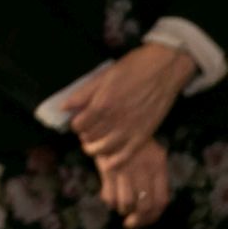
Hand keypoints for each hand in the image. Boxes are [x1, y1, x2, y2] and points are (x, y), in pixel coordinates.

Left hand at [64, 42, 194, 168]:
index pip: (79, 125)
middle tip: (87, 130)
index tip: (78, 121)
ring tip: (95, 143)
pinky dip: (116, 160)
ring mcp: (131, 129)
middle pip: (90, 137)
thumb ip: (82, 94)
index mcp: (102, 105)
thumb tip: (64, 107)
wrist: (164, 69)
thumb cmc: (133, 68)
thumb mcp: (102, 77)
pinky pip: (127, 155)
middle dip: (85, 135)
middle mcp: (115, 120)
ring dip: (96, 148)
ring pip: (105, 149)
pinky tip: (110, 159)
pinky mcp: (145, 134)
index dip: (75, 124)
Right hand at [97, 137, 169, 228]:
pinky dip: (110, 201)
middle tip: (131, 222)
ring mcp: (125, 169)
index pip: (161, 200)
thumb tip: (151, 202)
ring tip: (120, 207)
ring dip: (123, 209)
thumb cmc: (130, 138)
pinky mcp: (107, 168)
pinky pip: (109, 195)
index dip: (154, 216)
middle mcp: (144, 169)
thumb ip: (154, 174)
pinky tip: (109, 197)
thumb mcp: (150, 152)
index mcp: (158, 165)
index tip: (145, 220)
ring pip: (127, 203)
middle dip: (138, 219)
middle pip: (145, 205)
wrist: (108, 119)